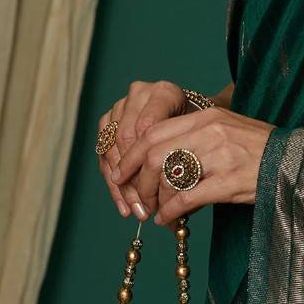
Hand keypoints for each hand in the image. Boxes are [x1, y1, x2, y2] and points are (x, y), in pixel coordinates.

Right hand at [96, 80, 187, 218]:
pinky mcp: (107, 120)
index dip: (148, 165)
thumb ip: (186, 163)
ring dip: (123, 186)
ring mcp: (121, 105)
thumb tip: (174, 209)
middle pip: (127, 140)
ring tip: (136, 211)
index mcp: (164, 92)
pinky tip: (124, 204)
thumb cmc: (199, 132)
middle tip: (147, 208)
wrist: (190, 115)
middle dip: (135, 179)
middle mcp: (139, 94)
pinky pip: (104, 154)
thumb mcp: (199, 142)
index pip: (147, 130)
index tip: (155, 193)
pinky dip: (114, 182)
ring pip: (112, 149)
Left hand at [111, 106, 275, 227]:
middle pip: (154, 153)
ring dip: (156, 200)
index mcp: (208, 115)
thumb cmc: (260, 149)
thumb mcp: (226, 130)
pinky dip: (170, 213)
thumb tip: (157, 161)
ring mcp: (220, 156)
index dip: (131, 154)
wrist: (296, 161)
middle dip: (139, 180)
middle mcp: (211, 131)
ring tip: (157, 212)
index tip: (121, 172)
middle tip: (140, 199)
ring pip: (167, 177)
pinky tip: (169, 220)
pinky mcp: (228, 181)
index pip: (154, 131)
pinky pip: (186, 199)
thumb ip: (193, 137)